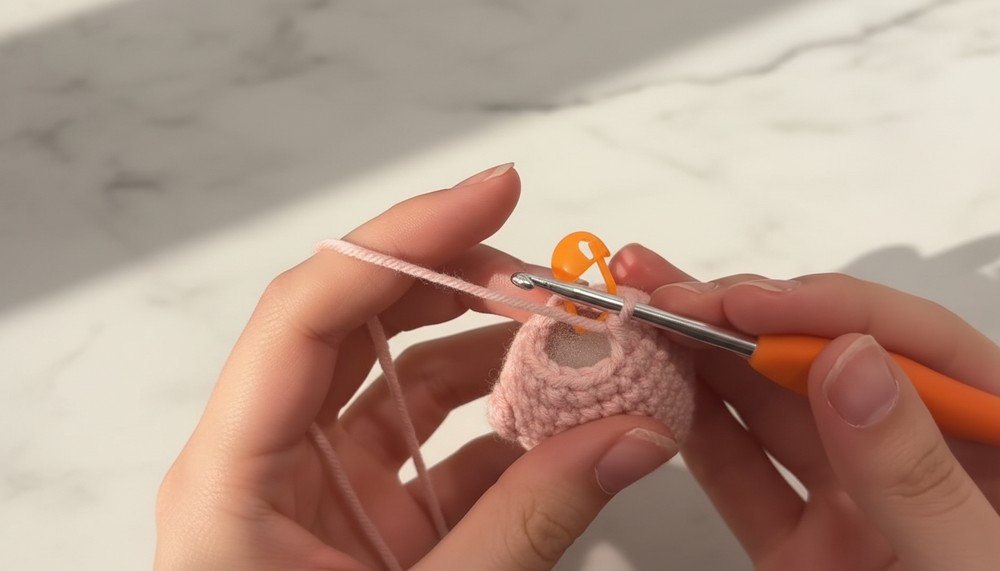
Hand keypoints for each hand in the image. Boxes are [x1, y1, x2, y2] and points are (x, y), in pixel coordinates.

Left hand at [155, 166, 678, 570]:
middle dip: (460, 286)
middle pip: (359, 325)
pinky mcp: (370, 519)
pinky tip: (569, 423)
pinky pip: (440, 447)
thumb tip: (635, 432)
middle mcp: (269, 462)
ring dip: (496, 355)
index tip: (493, 195)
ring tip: (581, 346)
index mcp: (234, 477)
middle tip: (553, 275)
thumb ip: (531, 525)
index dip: (401, 239)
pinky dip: (507, 428)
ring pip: (405, 380)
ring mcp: (323, 488)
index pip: (310, 311)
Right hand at [611, 244, 999, 570]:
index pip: (911, 344)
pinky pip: (743, 482)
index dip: (821, 306)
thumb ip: (918, 475)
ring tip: (639, 318)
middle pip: (824, 362)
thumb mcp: (983, 564)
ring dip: (702, 362)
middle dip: (739, 316)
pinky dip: (694, 436)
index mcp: (996, 442)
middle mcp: (917, 461)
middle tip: (661, 287)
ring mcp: (856, 507)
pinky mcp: (803, 552)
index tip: (740, 303)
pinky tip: (652, 394)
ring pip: (770, 414)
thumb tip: (849, 362)